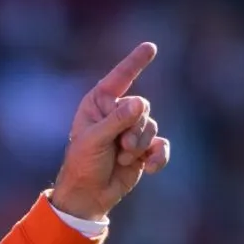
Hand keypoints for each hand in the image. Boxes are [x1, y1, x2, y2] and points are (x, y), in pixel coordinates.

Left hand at [49, 42, 171, 221]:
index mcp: (99, 103)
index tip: (151, 47)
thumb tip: (140, 103)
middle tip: (121, 146)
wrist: (89, 196)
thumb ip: (117, 120)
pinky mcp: (143, 150)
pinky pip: (160, 145)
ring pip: (151, 126)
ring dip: (140, 144)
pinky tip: (151, 167)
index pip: (120, 78)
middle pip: (142, 107)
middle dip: (134, 129)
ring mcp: (131, 131)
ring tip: (124, 157)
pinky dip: (158, 156)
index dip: (135, 62)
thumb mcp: (95, 139)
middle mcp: (116, 113)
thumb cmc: (83, 164)